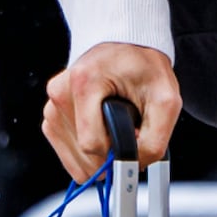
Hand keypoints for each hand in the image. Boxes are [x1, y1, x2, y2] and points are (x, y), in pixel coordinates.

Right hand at [42, 40, 180, 179]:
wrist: (125, 48)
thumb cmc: (143, 67)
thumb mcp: (165, 100)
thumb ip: (155, 140)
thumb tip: (135, 168)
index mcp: (83, 83)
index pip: (93, 144)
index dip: (119, 152)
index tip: (134, 144)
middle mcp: (60, 94)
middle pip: (83, 154)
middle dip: (111, 153)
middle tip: (128, 130)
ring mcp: (52, 106)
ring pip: (76, 158)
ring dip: (100, 153)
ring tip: (113, 125)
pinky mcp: (50, 117)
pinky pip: (68, 154)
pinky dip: (88, 152)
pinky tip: (101, 130)